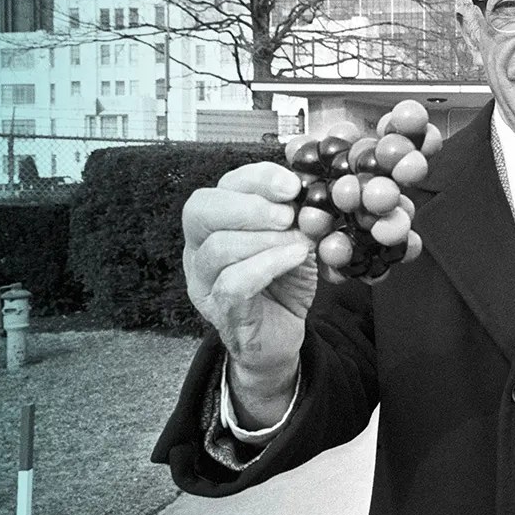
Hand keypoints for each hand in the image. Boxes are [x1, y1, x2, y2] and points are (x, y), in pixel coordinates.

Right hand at [182, 162, 314, 419]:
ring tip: (299, 240)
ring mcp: (205, 282)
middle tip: (288, 214)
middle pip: (199, 211)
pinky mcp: (221, 311)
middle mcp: (199, 249)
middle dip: (248, 206)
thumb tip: (315, 190)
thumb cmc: (283, 282)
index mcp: (215, 223)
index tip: (292, 185)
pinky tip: (295, 257)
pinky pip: (233, 283)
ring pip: (216, 249)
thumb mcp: (294, 238)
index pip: (221, 187)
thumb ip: (297, 215)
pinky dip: (267, 265)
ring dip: (264, 238)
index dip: (256, 179)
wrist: (282, 335)